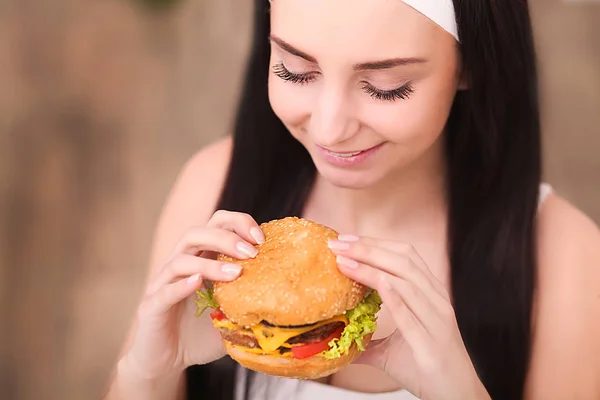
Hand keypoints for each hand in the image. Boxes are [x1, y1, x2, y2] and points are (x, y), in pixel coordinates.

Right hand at [122, 210, 264, 380]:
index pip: (216, 224)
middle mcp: (180, 265)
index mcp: (200, 259)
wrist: (165, 362)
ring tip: (236, 273)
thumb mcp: (232, 317)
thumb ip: (252, 305)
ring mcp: (162, 284)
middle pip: (196, 233)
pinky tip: (199, 284)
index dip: (238, 223)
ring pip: (181, 260)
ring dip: (210, 263)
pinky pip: (165, 290)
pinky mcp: (151, 306)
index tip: (261, 238)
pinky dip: (182, 285)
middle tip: (252, 251)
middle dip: (226, 237)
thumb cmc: (199, 335)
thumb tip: (286, 302)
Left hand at [328, 235, 490, 399]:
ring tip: (344, 261)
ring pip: (406, 282)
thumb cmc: (426, 368)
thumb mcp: (392, 349)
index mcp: (430, 295)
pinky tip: (376, 283)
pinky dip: (394, 297)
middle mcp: (436, 301)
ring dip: (371, 267)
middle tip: (338, 244)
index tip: (346, 240)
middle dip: (368, 249)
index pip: (404, 256)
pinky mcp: (431, 343)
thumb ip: (366, 339)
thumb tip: (335, 338)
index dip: (375, 243)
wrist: (457, 397)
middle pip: (403, 261)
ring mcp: (436, 320)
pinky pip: (412, 314)